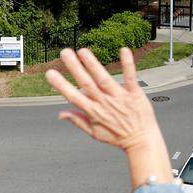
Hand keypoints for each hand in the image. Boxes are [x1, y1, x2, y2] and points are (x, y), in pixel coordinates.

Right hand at [46, 47, 161, 151]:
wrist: (142, 142)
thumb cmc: (118, 137)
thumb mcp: (95, 133)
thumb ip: (78, 120)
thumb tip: (60, 113)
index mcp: (93, 112)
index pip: (73, 97)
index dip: (61, 85)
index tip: (50, 73)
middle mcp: (104, 103)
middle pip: (86, 84)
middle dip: (75, 68)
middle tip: (64, 52)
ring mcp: (119, 97)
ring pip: (104, 79)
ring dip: (93, 65)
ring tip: (83, 51)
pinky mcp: (134, 94)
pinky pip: (130, 77)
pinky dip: (128, 64)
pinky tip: (124, 50)